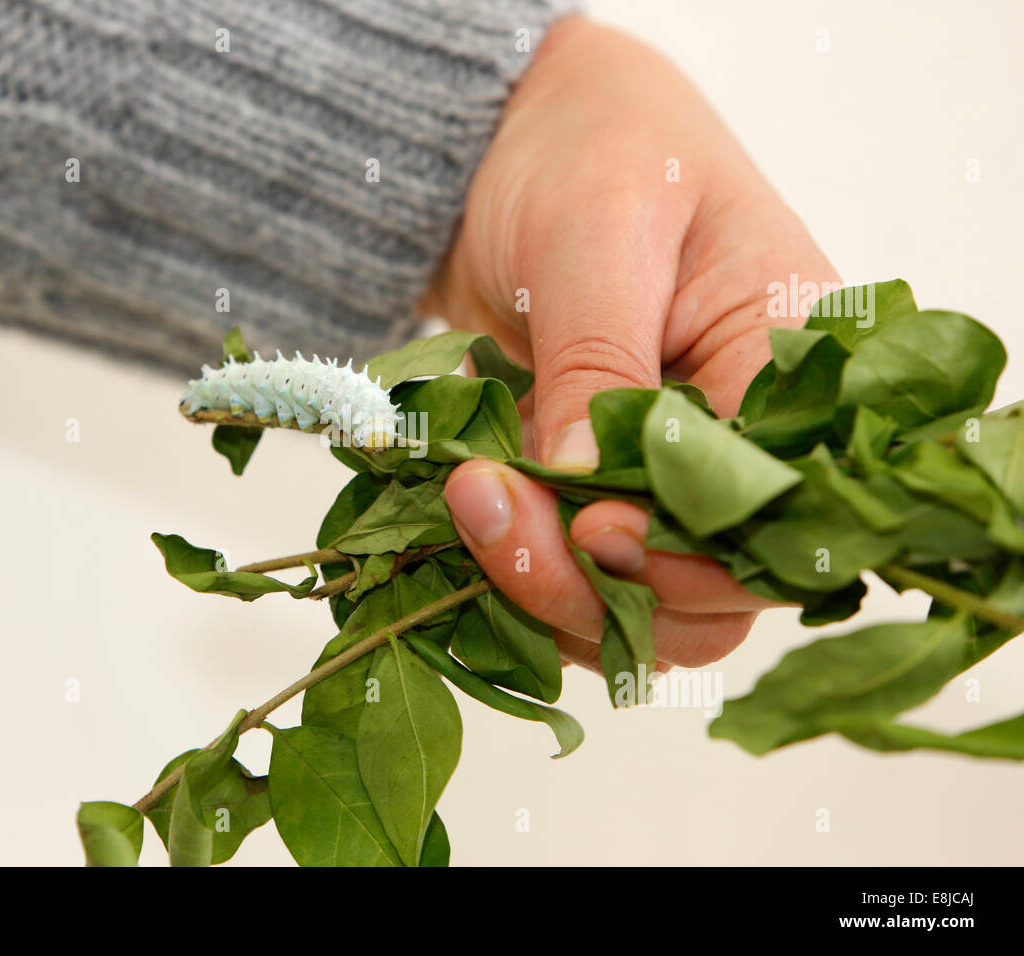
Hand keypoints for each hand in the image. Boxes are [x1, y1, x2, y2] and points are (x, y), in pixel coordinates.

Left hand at [420, 17, 840, 671]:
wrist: (523, 150)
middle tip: (488, 511)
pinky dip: (519, 574)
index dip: (687, 554)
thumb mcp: (601, 234)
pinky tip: (466, 522)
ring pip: (643, 608)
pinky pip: (578, 579)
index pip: (773, 512)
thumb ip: (600, 361)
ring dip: (548, 590)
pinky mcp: (601, 496)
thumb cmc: (592, 154)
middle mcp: (746, 447)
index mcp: (791, 371)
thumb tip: (581, 487)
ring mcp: (670, 482)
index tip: (590, 532)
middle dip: (599, 584)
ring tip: (466, 500)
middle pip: (709, 592)